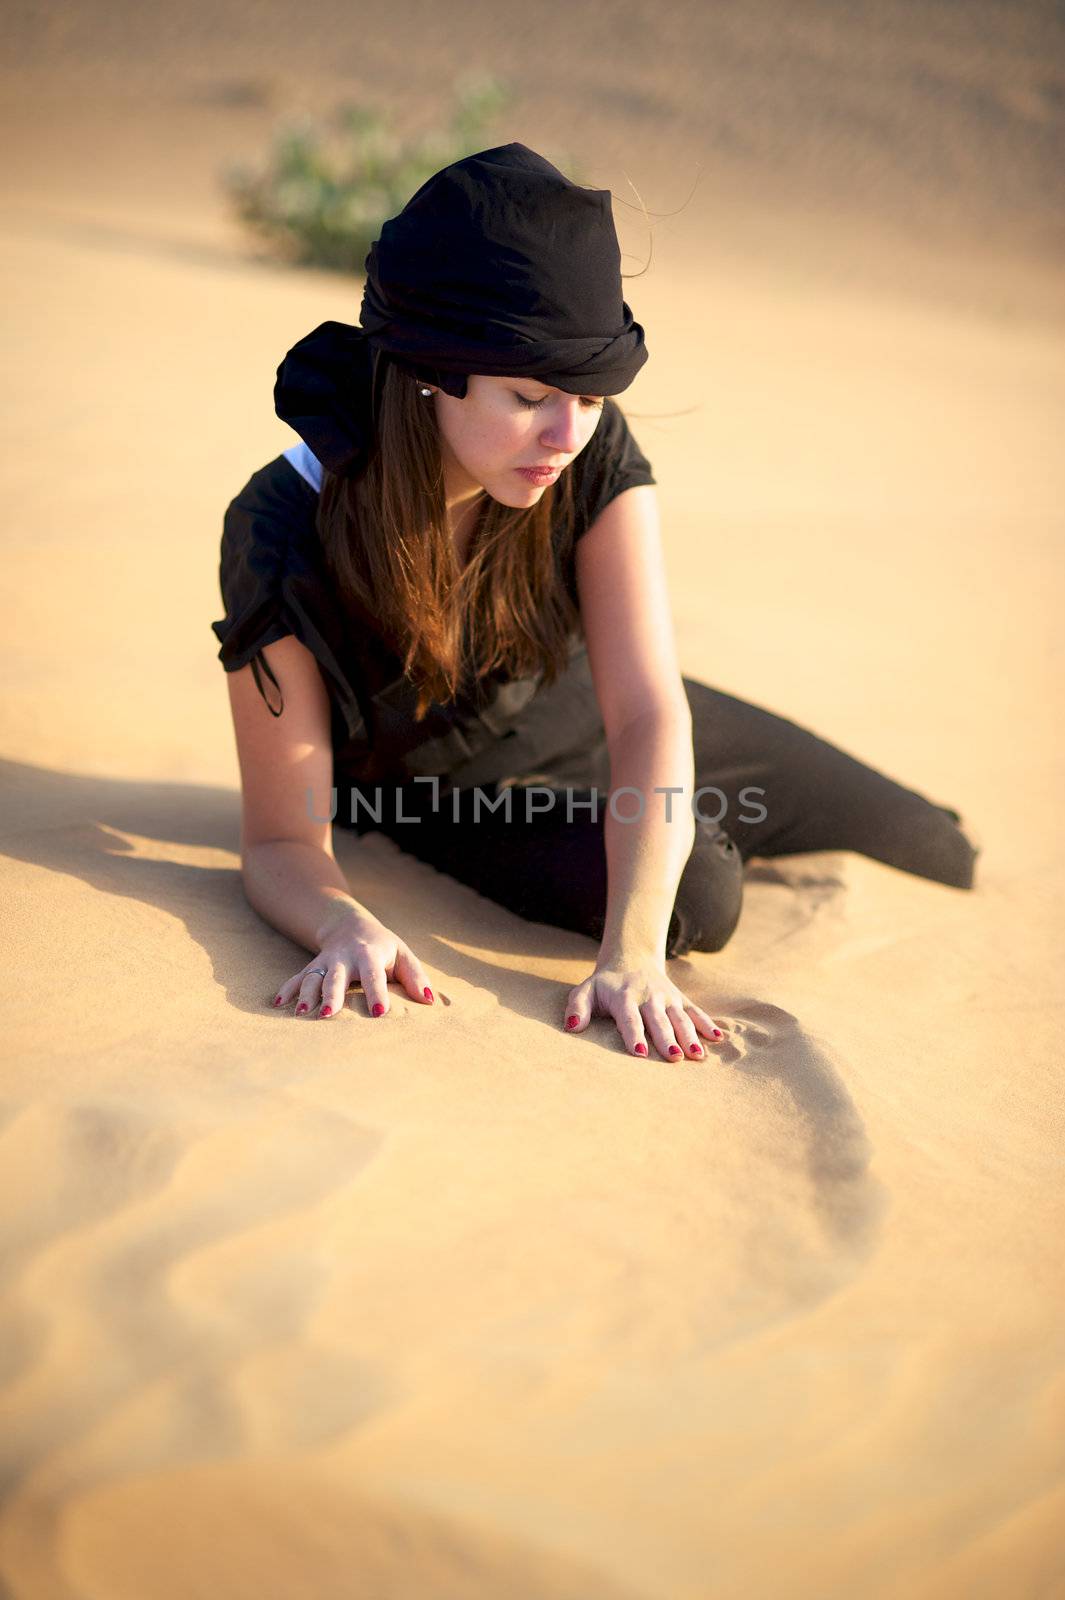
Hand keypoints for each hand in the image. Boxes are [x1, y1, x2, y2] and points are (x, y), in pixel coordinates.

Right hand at [271, 912, 434, 1020]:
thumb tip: (429, 1001)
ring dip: (305, 995)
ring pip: (312, 978)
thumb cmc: (383, 947)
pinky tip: (278, 1004)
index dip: (377, 994)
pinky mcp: (311, 968)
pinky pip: (296, 978)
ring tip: (301, 1014)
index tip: (379, 1014)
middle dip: (332, 995)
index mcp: (370, 955)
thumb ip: (415, 977)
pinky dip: (287, 989)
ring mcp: (325, 963)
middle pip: (337, 977)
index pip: (374, 976)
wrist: (349, 925)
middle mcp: (344, 958)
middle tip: (329, 1014)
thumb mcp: (403, 955)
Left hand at [562, 959, 724, 1059]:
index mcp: (624, 997)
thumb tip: (571, 1027)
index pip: (629, 1018)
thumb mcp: (585, 991)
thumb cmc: (604, 986)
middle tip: (674, 1057)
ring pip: (680, 1017)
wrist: (631, 959)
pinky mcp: (680, 999)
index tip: (639, 1053)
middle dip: (667, 1038)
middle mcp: (648, 996)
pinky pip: (695, 1011)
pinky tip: (717, 1038)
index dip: (634, 1034)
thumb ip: (577, 1007)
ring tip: (697, 1055)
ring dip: (690, 1035)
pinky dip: (706, 1023)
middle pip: (659, 1020)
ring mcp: (667, 998)